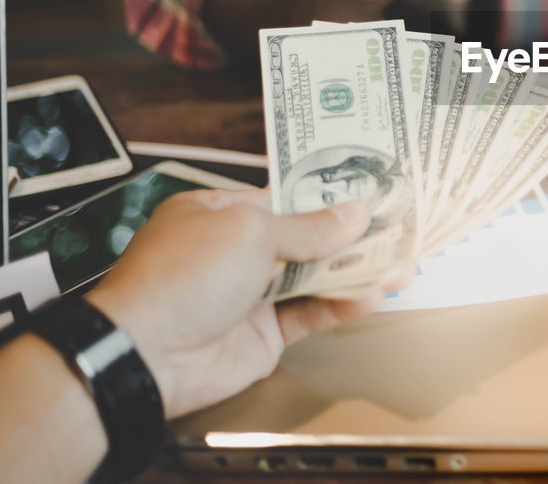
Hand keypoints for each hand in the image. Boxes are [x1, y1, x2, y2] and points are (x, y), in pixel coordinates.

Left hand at [86, 189, 378, 418]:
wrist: (148, 353)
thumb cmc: (185, 275)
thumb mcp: (251, 231)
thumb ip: (309, 227)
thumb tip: (355, 214)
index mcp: (219, 213)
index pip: (284, 199)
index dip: (328, 197)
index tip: (371, 193)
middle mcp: (235, 251)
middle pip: (305, 239)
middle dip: (351, 236)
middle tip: (398, 229)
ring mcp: (250, 294)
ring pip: (314, 278)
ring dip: (354, 272)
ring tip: (399, 265)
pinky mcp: (265, 333)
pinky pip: (311, 314)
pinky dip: (342, 305)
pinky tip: (370, 296)